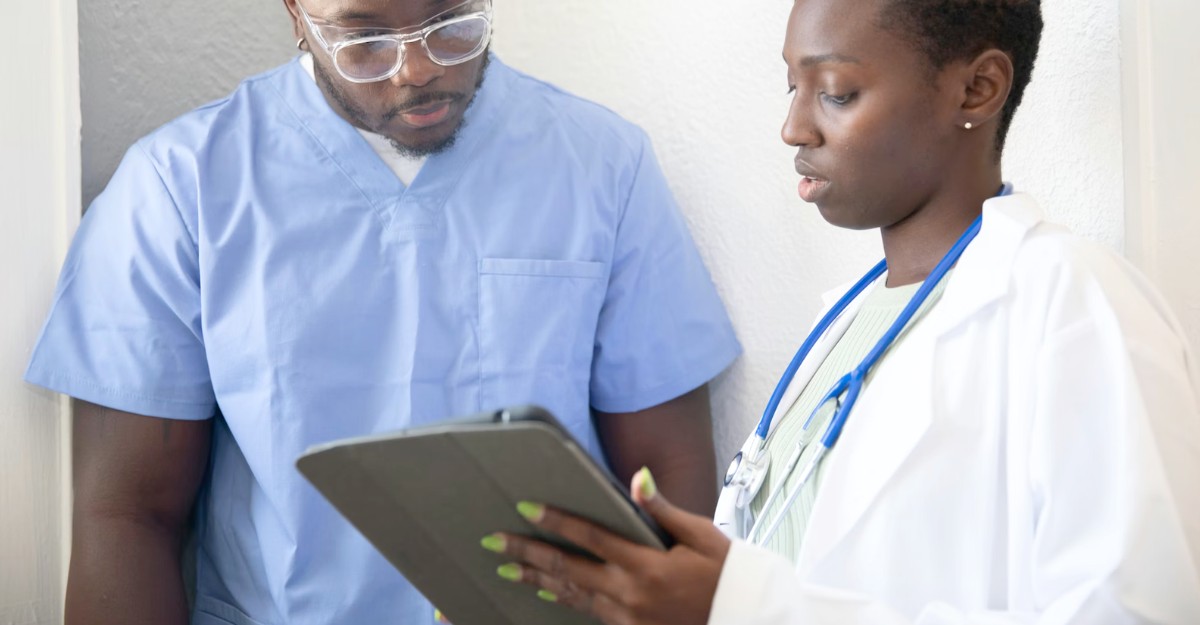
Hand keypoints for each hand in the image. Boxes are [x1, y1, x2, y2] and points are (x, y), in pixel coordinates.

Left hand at [485, 467, 730, 624]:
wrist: (745, 619)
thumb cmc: (725, 573)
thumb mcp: (700, 534)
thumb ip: (662, 508)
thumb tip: (636, 478)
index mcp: (646, 565)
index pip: (590, 538)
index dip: (556, 521)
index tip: (526, 508)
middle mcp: (629, 593)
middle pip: (567, 570)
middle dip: (528, 554)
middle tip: (495, 543)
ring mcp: (627, 617)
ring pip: (572, 596)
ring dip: (537, 580)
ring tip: (508, 570)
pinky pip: (589, 613)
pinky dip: (564, 600)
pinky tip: (546, 591)